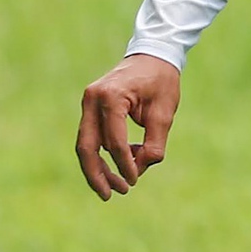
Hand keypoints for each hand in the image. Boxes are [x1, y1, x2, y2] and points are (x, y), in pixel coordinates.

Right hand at [76, 53, 180, 199]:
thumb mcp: (164, 112)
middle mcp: (92, 99)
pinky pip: (92, 137)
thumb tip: (140, 168)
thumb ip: (154, 142)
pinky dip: (103, 154)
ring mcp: (88, 103)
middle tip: (109, 196)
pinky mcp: (91, 108)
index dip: (124, 164)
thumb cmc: (162, 81)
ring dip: (98, 168)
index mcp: (111, 97)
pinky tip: (119, 167)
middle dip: (96, 174)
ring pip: (86, 144)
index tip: (134, 181)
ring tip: (114, 188)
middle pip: (87, 146)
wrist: (153, 56)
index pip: (114, 141)